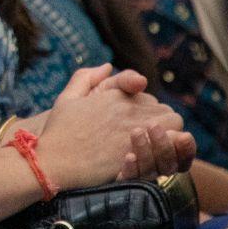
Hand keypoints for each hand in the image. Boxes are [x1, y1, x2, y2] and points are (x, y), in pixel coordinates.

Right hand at [35, 64, 193, 190]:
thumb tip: (107, 66)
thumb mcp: (67, 98)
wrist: (53, 162)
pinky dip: (167, 154)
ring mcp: (135, 131)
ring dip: (169, 140)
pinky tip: (154, 162)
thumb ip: (86, 77)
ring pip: (174, 129)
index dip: (147, 112)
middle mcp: (128, 110)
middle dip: (163, 126)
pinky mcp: (138, 155)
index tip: (137, 124)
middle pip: (168, 114)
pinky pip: (168, 149)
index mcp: (114, 95)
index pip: (150, 99)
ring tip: (155, 152)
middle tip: (150, 141)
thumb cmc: (58, 132)